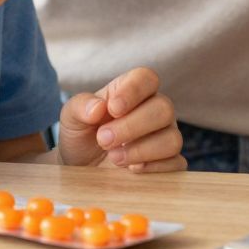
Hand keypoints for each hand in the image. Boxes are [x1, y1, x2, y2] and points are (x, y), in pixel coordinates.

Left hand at [57, 67, 185, 171]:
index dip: (133, 91)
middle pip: (164, 108)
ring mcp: (164, 137)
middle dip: (132, 126)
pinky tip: (131, 170)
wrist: (80, 170)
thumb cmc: (81, 136)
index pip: (147, 79)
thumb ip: (81, 106)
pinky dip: (154, 167)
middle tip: (104, 140)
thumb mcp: (71, 118)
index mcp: (132, 92)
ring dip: (141, 150)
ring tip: (114, 158)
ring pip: (172, 139)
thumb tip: (98, 107)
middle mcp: (154, 111)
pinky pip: (176, 164)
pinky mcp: (168, 164)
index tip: (113, 108)